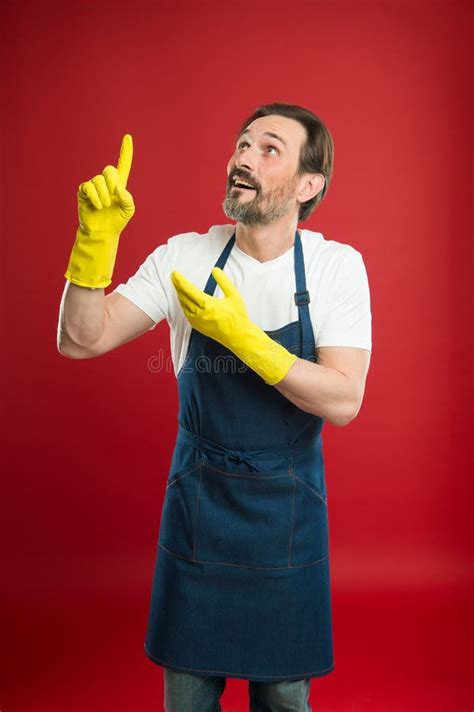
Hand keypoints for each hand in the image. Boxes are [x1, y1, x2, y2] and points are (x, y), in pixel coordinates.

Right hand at [65, 134, 135, 288]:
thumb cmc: (116, 221)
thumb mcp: (128, 210)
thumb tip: (118, 188)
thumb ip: (128, 198)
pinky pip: (88, 187)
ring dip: (104, 194)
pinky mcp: (84, 191)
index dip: (125, 152)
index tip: (128, 137)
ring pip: (98, 180)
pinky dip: (95, 197)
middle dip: (112, 182)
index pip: (123, 164)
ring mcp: (94, 186)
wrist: (102, 232)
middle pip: (109, 170)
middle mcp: (106, 182)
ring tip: (105, 206)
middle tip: (113, 197)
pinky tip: (97, 206)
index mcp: (119, 184)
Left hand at [171, 267, 297, 384]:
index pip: (188, 290)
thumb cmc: (238, 317)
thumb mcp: (234, 295)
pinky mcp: (198, 327)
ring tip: (178, 286)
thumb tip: (215, 270)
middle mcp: (200, 314)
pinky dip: (183, 305)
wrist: (239, 336)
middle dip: (177, 286)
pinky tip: (184, 301)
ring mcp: (198, 322)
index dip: (180, 281)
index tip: (175, 273)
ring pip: (183, 305)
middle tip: (174, 277)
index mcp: (208, 305)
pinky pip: (186, 314)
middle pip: (183, 297)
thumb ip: (224, 281)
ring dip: (179, 295)